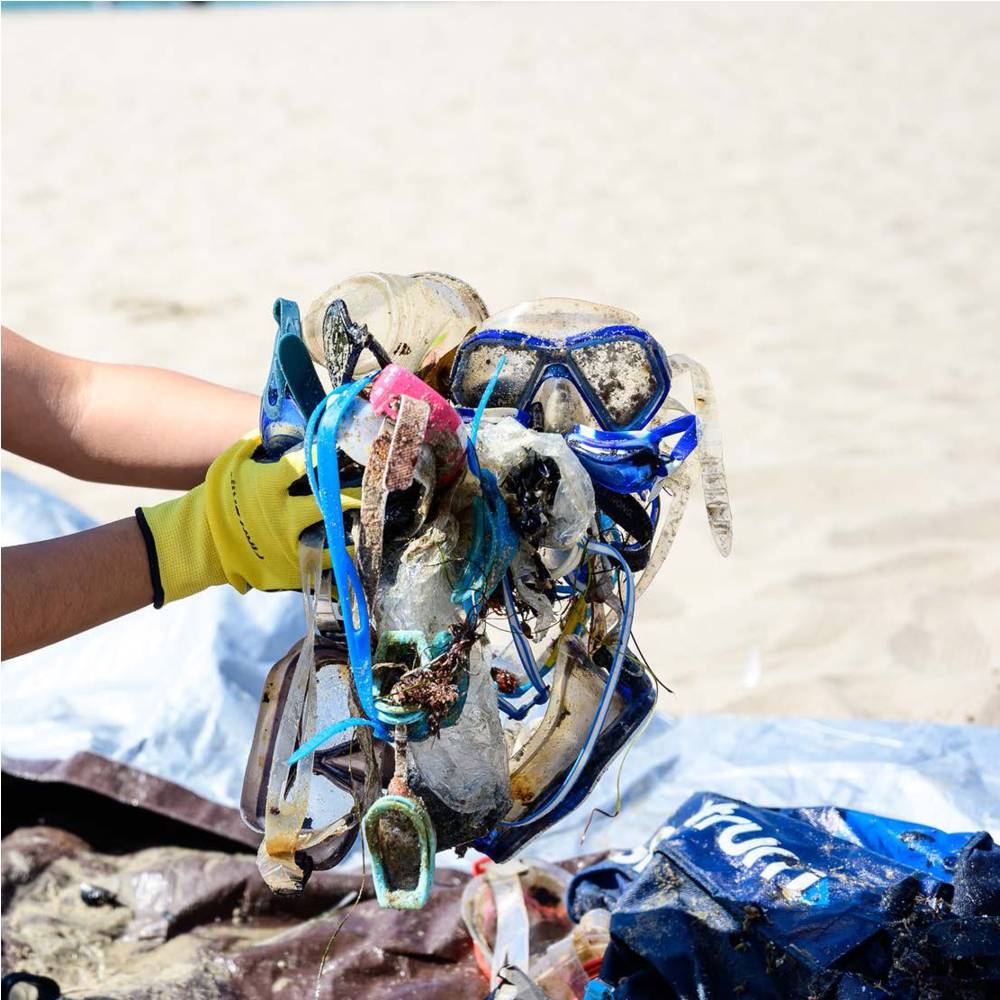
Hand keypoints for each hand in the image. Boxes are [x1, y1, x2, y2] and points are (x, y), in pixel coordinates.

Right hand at [137, 433, 355, 605]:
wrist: (200, 542)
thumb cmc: (219, 498)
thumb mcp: (231, 464)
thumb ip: (255, 443)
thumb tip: (279, 421)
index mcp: (267, 487)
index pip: (303, 465)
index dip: (325, 454)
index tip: (345, 447)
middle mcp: (280, 517)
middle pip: (327, 504)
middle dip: (353, 497)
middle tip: (373, 490)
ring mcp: (285, 547)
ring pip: (331, 542)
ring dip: (353, 535)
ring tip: (371, 529)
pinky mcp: (286, 570)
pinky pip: (319, 569)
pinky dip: (338, 565)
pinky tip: (354, 558)